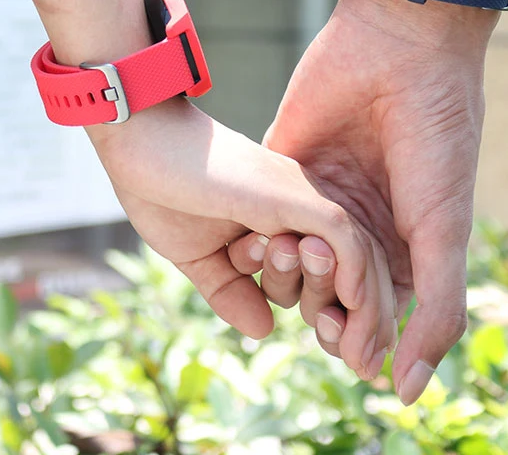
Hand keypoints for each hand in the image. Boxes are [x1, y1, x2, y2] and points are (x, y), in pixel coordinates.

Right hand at [86, 97, 395, 380]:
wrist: (139, 142)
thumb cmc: (161, 189)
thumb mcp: (198, 256)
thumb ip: (230, 290)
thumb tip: (264, 329)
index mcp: (281, 216)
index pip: (330, 267)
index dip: (339, 311)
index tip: (336, 348)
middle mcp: (301, 203)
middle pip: (356, 262)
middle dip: (364, 319)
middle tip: (364, 365)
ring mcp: (301, 196)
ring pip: (360, 253)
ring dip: (367, 310)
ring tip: (362, 356)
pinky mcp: (293, 194)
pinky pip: (345, 239)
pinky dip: (357, 278)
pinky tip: (354, 314)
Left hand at [253, 0, 495, 401]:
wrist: (399, 47)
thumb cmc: (436, 134)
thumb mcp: (444, 225)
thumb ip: (436, 307)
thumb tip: (408, 391)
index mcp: (402, 241)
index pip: (372, 312)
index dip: (358, 334)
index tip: (346, 341)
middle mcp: (359, 224)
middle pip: (327, 294)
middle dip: (320, 307)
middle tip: (318, 299)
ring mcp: (318, 196)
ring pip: (288, 263)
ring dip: (286, 274)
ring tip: (290, 252)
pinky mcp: (283, 167)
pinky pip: (261, 220)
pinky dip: (256, 240)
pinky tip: (254, 242)